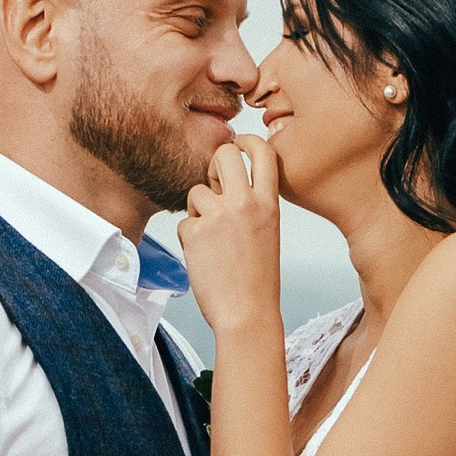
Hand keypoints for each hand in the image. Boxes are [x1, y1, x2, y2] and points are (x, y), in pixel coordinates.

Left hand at [176, 133, 282, 339]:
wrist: (247, 314)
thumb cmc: (257, 279)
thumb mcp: (267, 232)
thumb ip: (251, 204)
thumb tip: (224, 182)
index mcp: (269, 204)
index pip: (264, 152)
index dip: (248, 141)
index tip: (238, 144)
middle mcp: (245, 204)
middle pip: (224, 154)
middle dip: (214, 163)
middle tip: (214, 183)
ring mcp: (219, 216)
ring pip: (197, 191)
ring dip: (199, 209)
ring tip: (212, 238)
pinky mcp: (196, 231)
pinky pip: (186, 221)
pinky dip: (190, 236)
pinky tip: (204, 256)